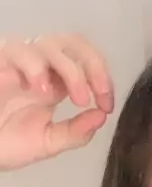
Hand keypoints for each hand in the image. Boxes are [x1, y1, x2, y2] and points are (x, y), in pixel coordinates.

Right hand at [0, 33, 113, 169]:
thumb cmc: (4, 142)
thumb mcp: (47, 143)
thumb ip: (75, 132)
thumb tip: (102, 116)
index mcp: (54, 83)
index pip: (85, 63)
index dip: (102, 79)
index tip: (107, 105)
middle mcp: (38, 67)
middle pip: (72, 43)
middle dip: (92, 65)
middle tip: (97, 95)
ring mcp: (16, 62)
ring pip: (48, 44)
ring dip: (70, 70)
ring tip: (78, 98)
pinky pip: (16, 50)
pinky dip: (34, 66)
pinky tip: (41, 88)